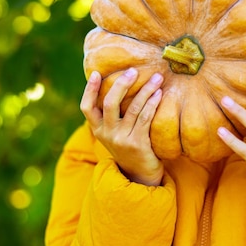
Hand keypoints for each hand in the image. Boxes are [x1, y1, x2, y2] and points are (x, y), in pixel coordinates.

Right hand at [80, 68, 163, 185]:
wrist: (140, 175)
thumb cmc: (129, 146)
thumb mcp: (115, 133)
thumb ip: (112, 115)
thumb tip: (119, 84)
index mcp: (98, 129)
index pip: (86, 107)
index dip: (89, 90)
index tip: (96, 73)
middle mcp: (107, 134)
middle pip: (109, 103)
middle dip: (121, 84)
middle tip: (133, 71)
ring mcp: (122, 139)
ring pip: (133, 108)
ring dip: (146, 90)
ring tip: (157, 77)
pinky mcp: (138, 143)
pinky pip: (145, 118)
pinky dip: (153, 103)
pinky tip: (159, 94)